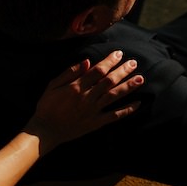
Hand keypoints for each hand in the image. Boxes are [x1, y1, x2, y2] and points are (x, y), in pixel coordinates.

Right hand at [25, 50, 143, 151]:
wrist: (45, 131)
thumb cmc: (46, 106)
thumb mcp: (52, 85)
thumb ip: (69, 72)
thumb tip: (86, 61)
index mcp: (76, 86)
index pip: (98, 70)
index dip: (110, 61)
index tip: (119, 54)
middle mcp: (87, 97)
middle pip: (109, 81)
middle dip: (123, 71)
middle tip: (134, 62)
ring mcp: (93, 111)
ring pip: (114, 96)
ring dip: (128, 87)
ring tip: (141, 79)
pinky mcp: (95, 123)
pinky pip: (114, 116)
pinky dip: (127, 110)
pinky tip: (137, 104)